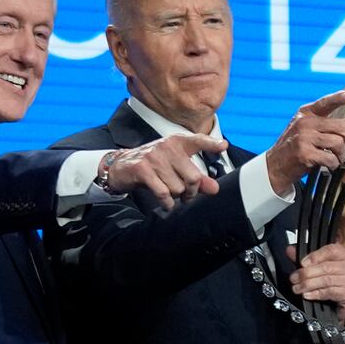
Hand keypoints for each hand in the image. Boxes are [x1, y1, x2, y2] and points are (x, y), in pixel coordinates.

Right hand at [104, 133, 226, 209]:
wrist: (121, 166)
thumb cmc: (153, 167)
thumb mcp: (175, 169)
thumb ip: (197, 178)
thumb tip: (214, 188)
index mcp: (177, 142)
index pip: (198, 141)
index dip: (211, 144)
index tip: (223, 146)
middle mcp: (167, 146)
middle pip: (193, 177)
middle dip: (191, 191)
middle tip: (186, 195)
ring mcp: (154, 157)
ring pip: (178, 188)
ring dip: (176, 197)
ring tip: (170, 194)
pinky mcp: (142, 169)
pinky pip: (162, 192)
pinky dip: (166, 202)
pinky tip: (166, 202)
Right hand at [264, 90, 344, 195]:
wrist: (275, 167)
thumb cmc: (295, 149)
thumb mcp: (311, 132)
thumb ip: (333, 125)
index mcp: (306, 114)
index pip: (324, 103)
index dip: (336, 98)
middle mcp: (304, 123)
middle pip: (340, 127)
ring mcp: (303, 137)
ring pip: (337, 143)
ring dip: (342, 154)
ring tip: (338, 158)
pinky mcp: (304, 153)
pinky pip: (330, 158)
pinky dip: (334, 164)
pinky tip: (330, 165)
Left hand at [287, 243, 344, 315]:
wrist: (343, 300)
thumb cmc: (332, 279)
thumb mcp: (320, 265)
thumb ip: (306, 258)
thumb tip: (290, 250)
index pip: (332, 250)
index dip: (315, 256)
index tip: (302, 263)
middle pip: (327, 267)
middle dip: (307, 273)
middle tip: (294, 278)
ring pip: (327, 280)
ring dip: (308, 284)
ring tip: (297, 288)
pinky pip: (330, 292)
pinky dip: (316, 293)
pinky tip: (307, 295)